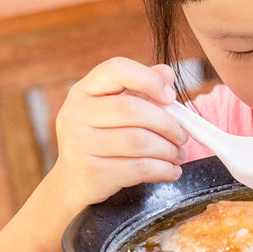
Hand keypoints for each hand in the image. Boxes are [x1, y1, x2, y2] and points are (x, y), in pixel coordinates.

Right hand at [52, 57, 187, 213]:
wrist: (70, 181)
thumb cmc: (99, 138)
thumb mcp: (112, 108)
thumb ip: (140, 87)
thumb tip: (167, 74)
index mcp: (84, 90)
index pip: (117, 69)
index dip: (149, 80)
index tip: (170, 96)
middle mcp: (77, 113)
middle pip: (132, 110)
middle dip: (167, 124)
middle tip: (182, 135)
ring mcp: (81, 143)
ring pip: (139, 142)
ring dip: (168, 150)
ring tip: (178, 154)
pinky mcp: (93, 172)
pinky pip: (138, 168)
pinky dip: (162, 170)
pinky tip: (170, 170)